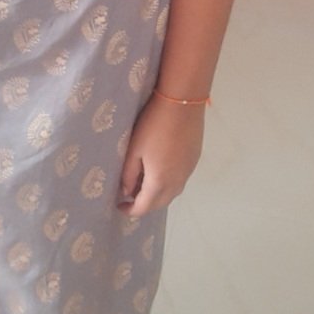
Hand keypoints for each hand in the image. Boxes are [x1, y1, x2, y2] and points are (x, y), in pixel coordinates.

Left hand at [118, 93, 205, 218]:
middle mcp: (177, 182)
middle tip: (130, 196)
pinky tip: (160, 170)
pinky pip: (180, 180)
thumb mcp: (134, 149)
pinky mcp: (194, 160)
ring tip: (144, 183)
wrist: (182, 102)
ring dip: (157, 195)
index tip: (119, 205)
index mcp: (159, 181)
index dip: (130, 210)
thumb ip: (129, 174)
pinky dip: (168, 183)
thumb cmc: (153, 124)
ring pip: (172, 193)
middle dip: (144, 205)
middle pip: (160, 204)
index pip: (144, 207)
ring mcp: (188, 171)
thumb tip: (127, 191)